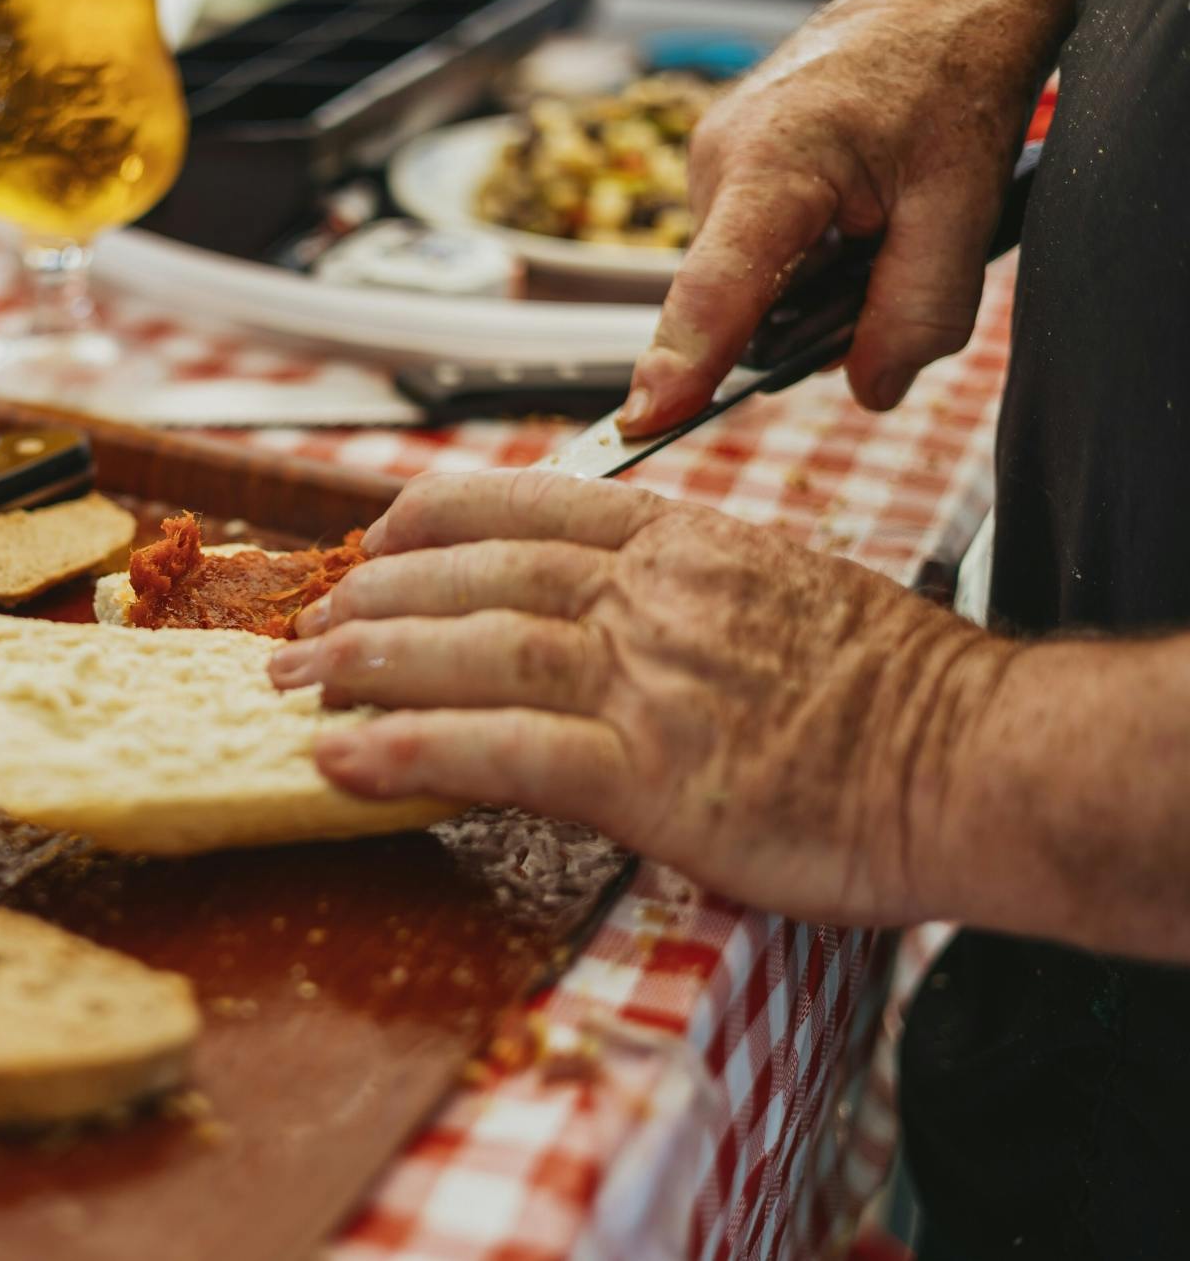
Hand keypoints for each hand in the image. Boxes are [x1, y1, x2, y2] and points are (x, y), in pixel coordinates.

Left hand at [268, 470, 1014, 924]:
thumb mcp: (785, 595)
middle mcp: (651, 595)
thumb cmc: (899, 694)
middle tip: (304, 622)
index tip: (375, 534)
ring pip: (471, 647)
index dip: (433, 517)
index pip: (530, 502)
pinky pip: (500, 752)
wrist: (982, 759)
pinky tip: (342, 760)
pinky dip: (409, 752)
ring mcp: (646, 677)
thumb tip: (618, 614)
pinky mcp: (650, 772)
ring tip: (290, 680)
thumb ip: (688, 594)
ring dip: (362, 662)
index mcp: (684, 544)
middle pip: (476, 571)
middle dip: (372, 595)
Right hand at [619, 0, 1076, 433]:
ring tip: (880, 221)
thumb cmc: (952, 68)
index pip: (714, 287)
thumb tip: (873, 390)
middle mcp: (718, 163)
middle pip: (733, 302)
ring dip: (807, 285)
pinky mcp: (723, 168)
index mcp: (772, 163)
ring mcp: (712, 163)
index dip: (681, 361)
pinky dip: (800, 257)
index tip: (646, 420)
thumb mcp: (966, 201)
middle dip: (801, 318)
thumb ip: (921, 309)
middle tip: (889, 262)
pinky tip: (853, 214)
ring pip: (744, 281)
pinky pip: (748, 250)